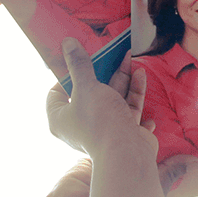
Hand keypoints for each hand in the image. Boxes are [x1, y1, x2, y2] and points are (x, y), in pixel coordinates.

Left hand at [46, 40, 156, 158]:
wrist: (127, 154)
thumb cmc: (100, 121)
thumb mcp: (86, 87)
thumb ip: (79, 64)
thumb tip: (67, 43)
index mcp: (61, 118)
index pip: (56, 94)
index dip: (65, 77)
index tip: (79, 62)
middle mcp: (79, 125)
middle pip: (89, 93)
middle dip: (104, 73)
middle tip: (114, 55)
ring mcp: (103, 129)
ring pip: (112, 99)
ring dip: (124, 80)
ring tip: (133, 61)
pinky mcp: (123, 132)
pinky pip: (128, 110)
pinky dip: (135, 95)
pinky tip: (141, 78)